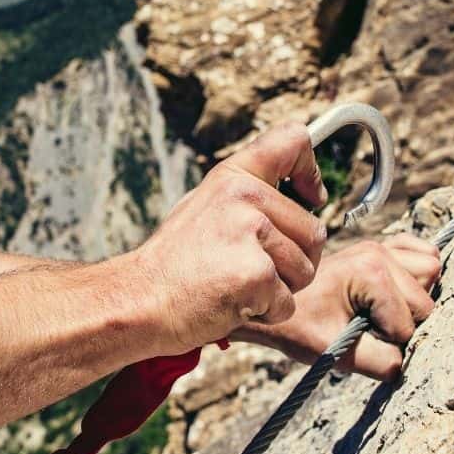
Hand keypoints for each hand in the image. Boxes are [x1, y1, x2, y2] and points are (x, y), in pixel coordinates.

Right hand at [133, 123, 328, 353]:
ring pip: (306, 270)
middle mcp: (245, 196)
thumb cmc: (175, 262)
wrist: (139, 299)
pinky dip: (266, 313)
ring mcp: (252, 233)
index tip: (312, 196)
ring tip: (235, 285)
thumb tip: (303, 194)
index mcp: (234, 176)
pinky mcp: (257, 274)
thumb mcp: (206, 207)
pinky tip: (231, 304)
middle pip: (314, 231)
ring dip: (280, 290)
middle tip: (249, 269)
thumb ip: (249, 196)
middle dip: (295, 261)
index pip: (294, 140)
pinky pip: (288, 303)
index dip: (311, 171)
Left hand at [233, 234, 440, 378]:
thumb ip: (381, 362)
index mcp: (371, 273)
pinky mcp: (382, 246)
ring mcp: (381, 246)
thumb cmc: (301, 327)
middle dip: (405, 323)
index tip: (360, 340)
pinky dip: (419, 272)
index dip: (389, 342)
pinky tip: (399, 291)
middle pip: (426, 300)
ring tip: (384, 312)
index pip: (409, 324)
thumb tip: (410, 363)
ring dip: (416, 298)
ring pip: (431, 271)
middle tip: (372, 330)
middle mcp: (380, 252)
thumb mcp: (338, 352)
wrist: (279, 303)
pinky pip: (422, 252)